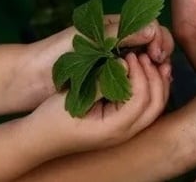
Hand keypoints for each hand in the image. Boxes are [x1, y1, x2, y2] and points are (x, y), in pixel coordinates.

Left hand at [21, 16, 173, 110]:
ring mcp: (118, 61)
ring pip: (148, 62)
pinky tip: (146, 88)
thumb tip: (153, 30)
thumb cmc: (57, 53)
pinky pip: (137, 77)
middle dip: (162, 55)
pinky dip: (145, 81)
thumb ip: (121, 33)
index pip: (152, 28)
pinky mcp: (113, 79)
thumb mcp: (91, 38)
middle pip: (155, 44)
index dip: (160, 41)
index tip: (157, 56)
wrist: (31, 79)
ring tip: (156, 79)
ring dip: (155, 70)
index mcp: (117, 26)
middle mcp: (122, 42)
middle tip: (160, 68)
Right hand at [28, 53, 171, 154]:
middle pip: (156, 104)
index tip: (130, 56)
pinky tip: (143, 71)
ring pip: (155, 106)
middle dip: (155, 77)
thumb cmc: (51, 118)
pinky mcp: (124, 125)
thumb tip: (125, 63)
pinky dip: (150, 88)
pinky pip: (147, 106)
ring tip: (148, 60)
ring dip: (157, 82)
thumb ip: (102, 82)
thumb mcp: (74, 98)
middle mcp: (125, 133)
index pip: (142, 99)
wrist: (38, 138)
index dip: (140, 74)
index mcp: (114, 128)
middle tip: (144, 56)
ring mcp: (127, 131)